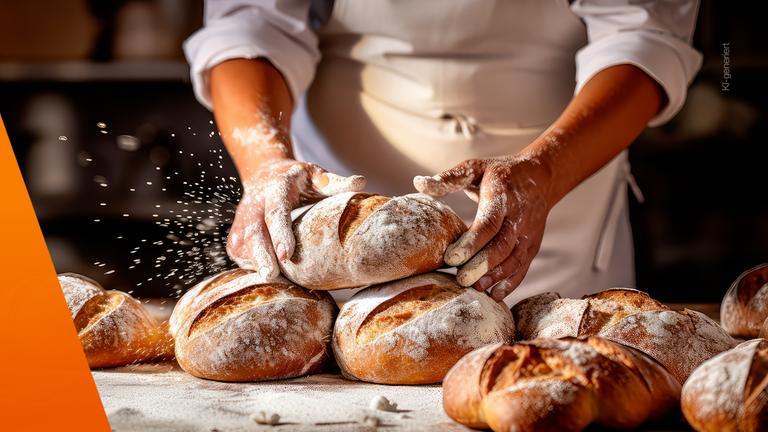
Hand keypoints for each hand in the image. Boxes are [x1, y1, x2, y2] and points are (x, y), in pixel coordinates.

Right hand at [228, 158, 365, 278]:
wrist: (265, 174)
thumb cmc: (297, 179)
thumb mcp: (316, 175)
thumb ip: (335, 182)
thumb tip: (361, 182)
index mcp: (276, 189)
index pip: (276, 212)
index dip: (280, 233)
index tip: (287, 254)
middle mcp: (254, 205)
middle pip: (253, 233)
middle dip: (261, 256)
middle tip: (271, 276)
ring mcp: (242, 222)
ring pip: (243, 246)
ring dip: (256, 265)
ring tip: (274, 285)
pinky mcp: (236, 236)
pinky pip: (241, 255)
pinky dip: (252, 268)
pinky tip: (268, 281)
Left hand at [414, 156, 550, 300]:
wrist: (540, 177)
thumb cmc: (499, 173)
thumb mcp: (476, 167)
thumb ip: (449, 178)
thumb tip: (418, 183)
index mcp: (502, 196)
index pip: (489, 223)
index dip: (471, 243)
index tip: (451, 258)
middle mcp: (518, 217)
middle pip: (502, 246)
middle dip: (481, 265)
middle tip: (460, 280)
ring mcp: (528, 234)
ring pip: (513, 260)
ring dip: (495, 277)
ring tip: (474, 289)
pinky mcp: (532, 246)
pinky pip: (522, 267)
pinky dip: (510, 283)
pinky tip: (494, 295)